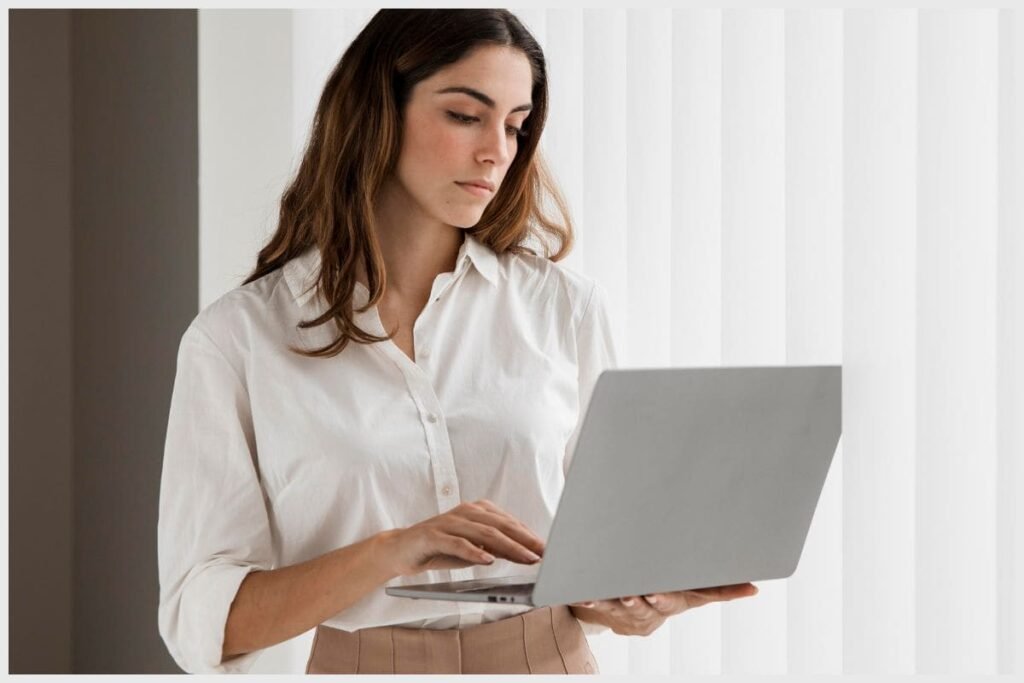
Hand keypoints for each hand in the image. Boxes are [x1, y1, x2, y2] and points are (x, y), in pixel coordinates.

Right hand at [374, 499, 546, 576]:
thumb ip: (496, 548)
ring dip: (508, 546)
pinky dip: (474, 551)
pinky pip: (457, 542)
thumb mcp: (473, 550)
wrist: (400, 550)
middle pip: (501, 525)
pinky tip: (488, 560)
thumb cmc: (440, 549)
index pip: (509, 522)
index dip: (529, 535)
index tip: (547, 549)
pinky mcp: (432, 535)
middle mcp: (465, 512)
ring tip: (525, 558)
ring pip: (484, 533)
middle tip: (543, 553)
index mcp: (477, 511)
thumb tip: (526, 554)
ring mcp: (448, 522)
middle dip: (525, 540)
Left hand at [568, 583, 758, 635]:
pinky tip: (577, 592)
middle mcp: (648, 607)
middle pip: (644, 604)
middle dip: (639, 600)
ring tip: (600, 593)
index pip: (670, 602)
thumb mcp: (695, 595)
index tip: (658, 594)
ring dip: (608, 600)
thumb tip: (754, 589)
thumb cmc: (670, 597)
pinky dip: (584, 597)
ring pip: (615, 605)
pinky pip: (592, 601)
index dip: (664, 599)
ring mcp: (625, 608)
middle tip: (634, 594)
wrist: (635, 618)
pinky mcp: (605, 604)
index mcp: (671, 601)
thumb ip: (722, 590)